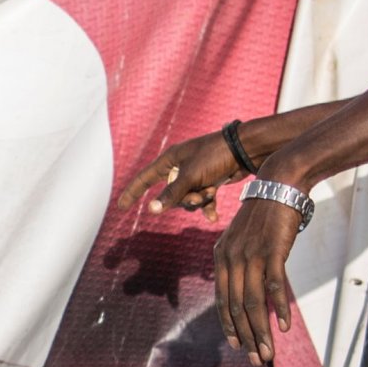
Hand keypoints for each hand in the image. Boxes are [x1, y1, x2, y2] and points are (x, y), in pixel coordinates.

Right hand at [115, 132, 244, 217]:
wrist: (246, 150)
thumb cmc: (215, 156)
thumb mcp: (191, 176)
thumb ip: (171, 194)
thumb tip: (151, 210)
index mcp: (170, 160)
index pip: (145, 178)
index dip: (132, 192)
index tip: (121, 206)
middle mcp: (180, 167)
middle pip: (171, 194)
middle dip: (185, 199)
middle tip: (200, 194)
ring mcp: (195, 175)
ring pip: (188, 199)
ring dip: (199, 200)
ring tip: (212, 192)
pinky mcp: (209, 181)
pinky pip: (202, 199)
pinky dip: (208, 206)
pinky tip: (214, 216)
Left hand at [212, 181, 306, 363]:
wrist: (279, 185)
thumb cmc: (264, 214)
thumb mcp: (243, 238)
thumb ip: (241, 263)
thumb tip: (246, 290)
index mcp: (221, 257)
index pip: (222, 300)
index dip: (229, 325)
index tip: (238, 345)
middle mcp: (232, 258)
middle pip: (236, 307)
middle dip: (246, 337)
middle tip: (256, 359)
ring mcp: (251, 255)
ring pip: (253, 303)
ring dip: (260, 331)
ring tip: (268, 353)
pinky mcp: (272, 252)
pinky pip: (273, 286)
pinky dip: (277, 308)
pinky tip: (282, 326)